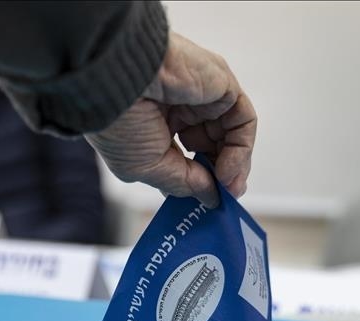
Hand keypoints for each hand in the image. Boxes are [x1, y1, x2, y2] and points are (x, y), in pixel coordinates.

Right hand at [85, 32, 256, 207]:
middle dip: (221, 175)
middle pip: (213, 146)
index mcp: (154, 124)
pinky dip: (241, 149)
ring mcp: (202, 96)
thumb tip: (213, 198)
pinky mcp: (221, 86)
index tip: (207, 203)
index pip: (186, 156)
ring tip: (226, 186)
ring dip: (234, 166)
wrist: (117, 79)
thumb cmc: (118, 121)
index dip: (199, 180)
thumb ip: (185, 183)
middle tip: (225, 197)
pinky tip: (227, 170)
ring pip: (232, 136)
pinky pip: (242, 121)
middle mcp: (180, 108)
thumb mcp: (147, 168)